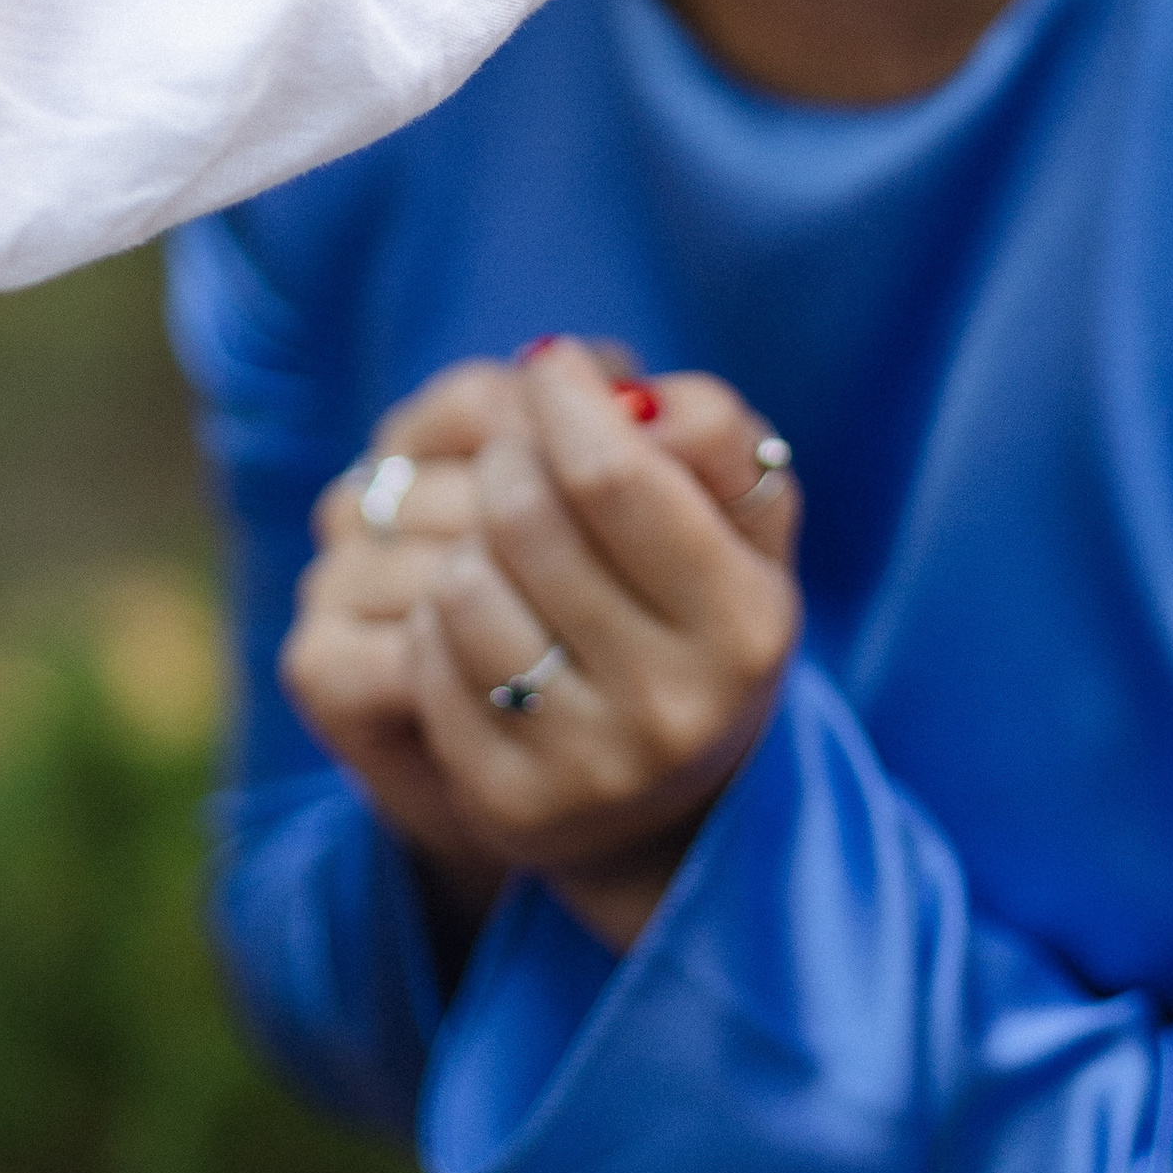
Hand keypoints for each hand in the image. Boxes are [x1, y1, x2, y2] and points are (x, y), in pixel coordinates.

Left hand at [286, 342, 800, 948]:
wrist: (678, 792)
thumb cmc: (704, 606)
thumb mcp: (745, 518)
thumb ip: (705, 429)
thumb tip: (602, 384)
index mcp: (744, 626)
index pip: (613, 477)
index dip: (563, 401)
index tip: (551, 368)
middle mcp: (672, 708)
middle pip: (522, 520)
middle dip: (509, 457)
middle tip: (518, 451)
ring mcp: (587, 767)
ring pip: (461, 585)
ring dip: (470, 539)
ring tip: (504, 545)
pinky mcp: (507, 804)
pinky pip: (427, 660)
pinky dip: (442, 617)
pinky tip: (486, 619)